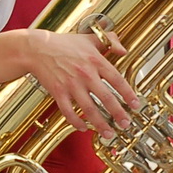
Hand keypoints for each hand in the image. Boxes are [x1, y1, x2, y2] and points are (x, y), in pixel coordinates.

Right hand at [24, 28, 139, 136]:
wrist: (37, 49)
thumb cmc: (64, 44)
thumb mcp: (90, 38)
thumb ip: (110, 41)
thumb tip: (124, 51)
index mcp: (96, 61)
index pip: (117, 80)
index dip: (128, 94)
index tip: (136, 105)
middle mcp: (85, 74)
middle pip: (106, 98)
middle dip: (118, 114)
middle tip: (126, 124)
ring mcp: (71, 84)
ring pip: (89, 109)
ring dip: (100, 124)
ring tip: (109, 133)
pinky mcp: (58, 92)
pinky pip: (68, 111)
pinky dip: (76, 122)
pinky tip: (83, 128)